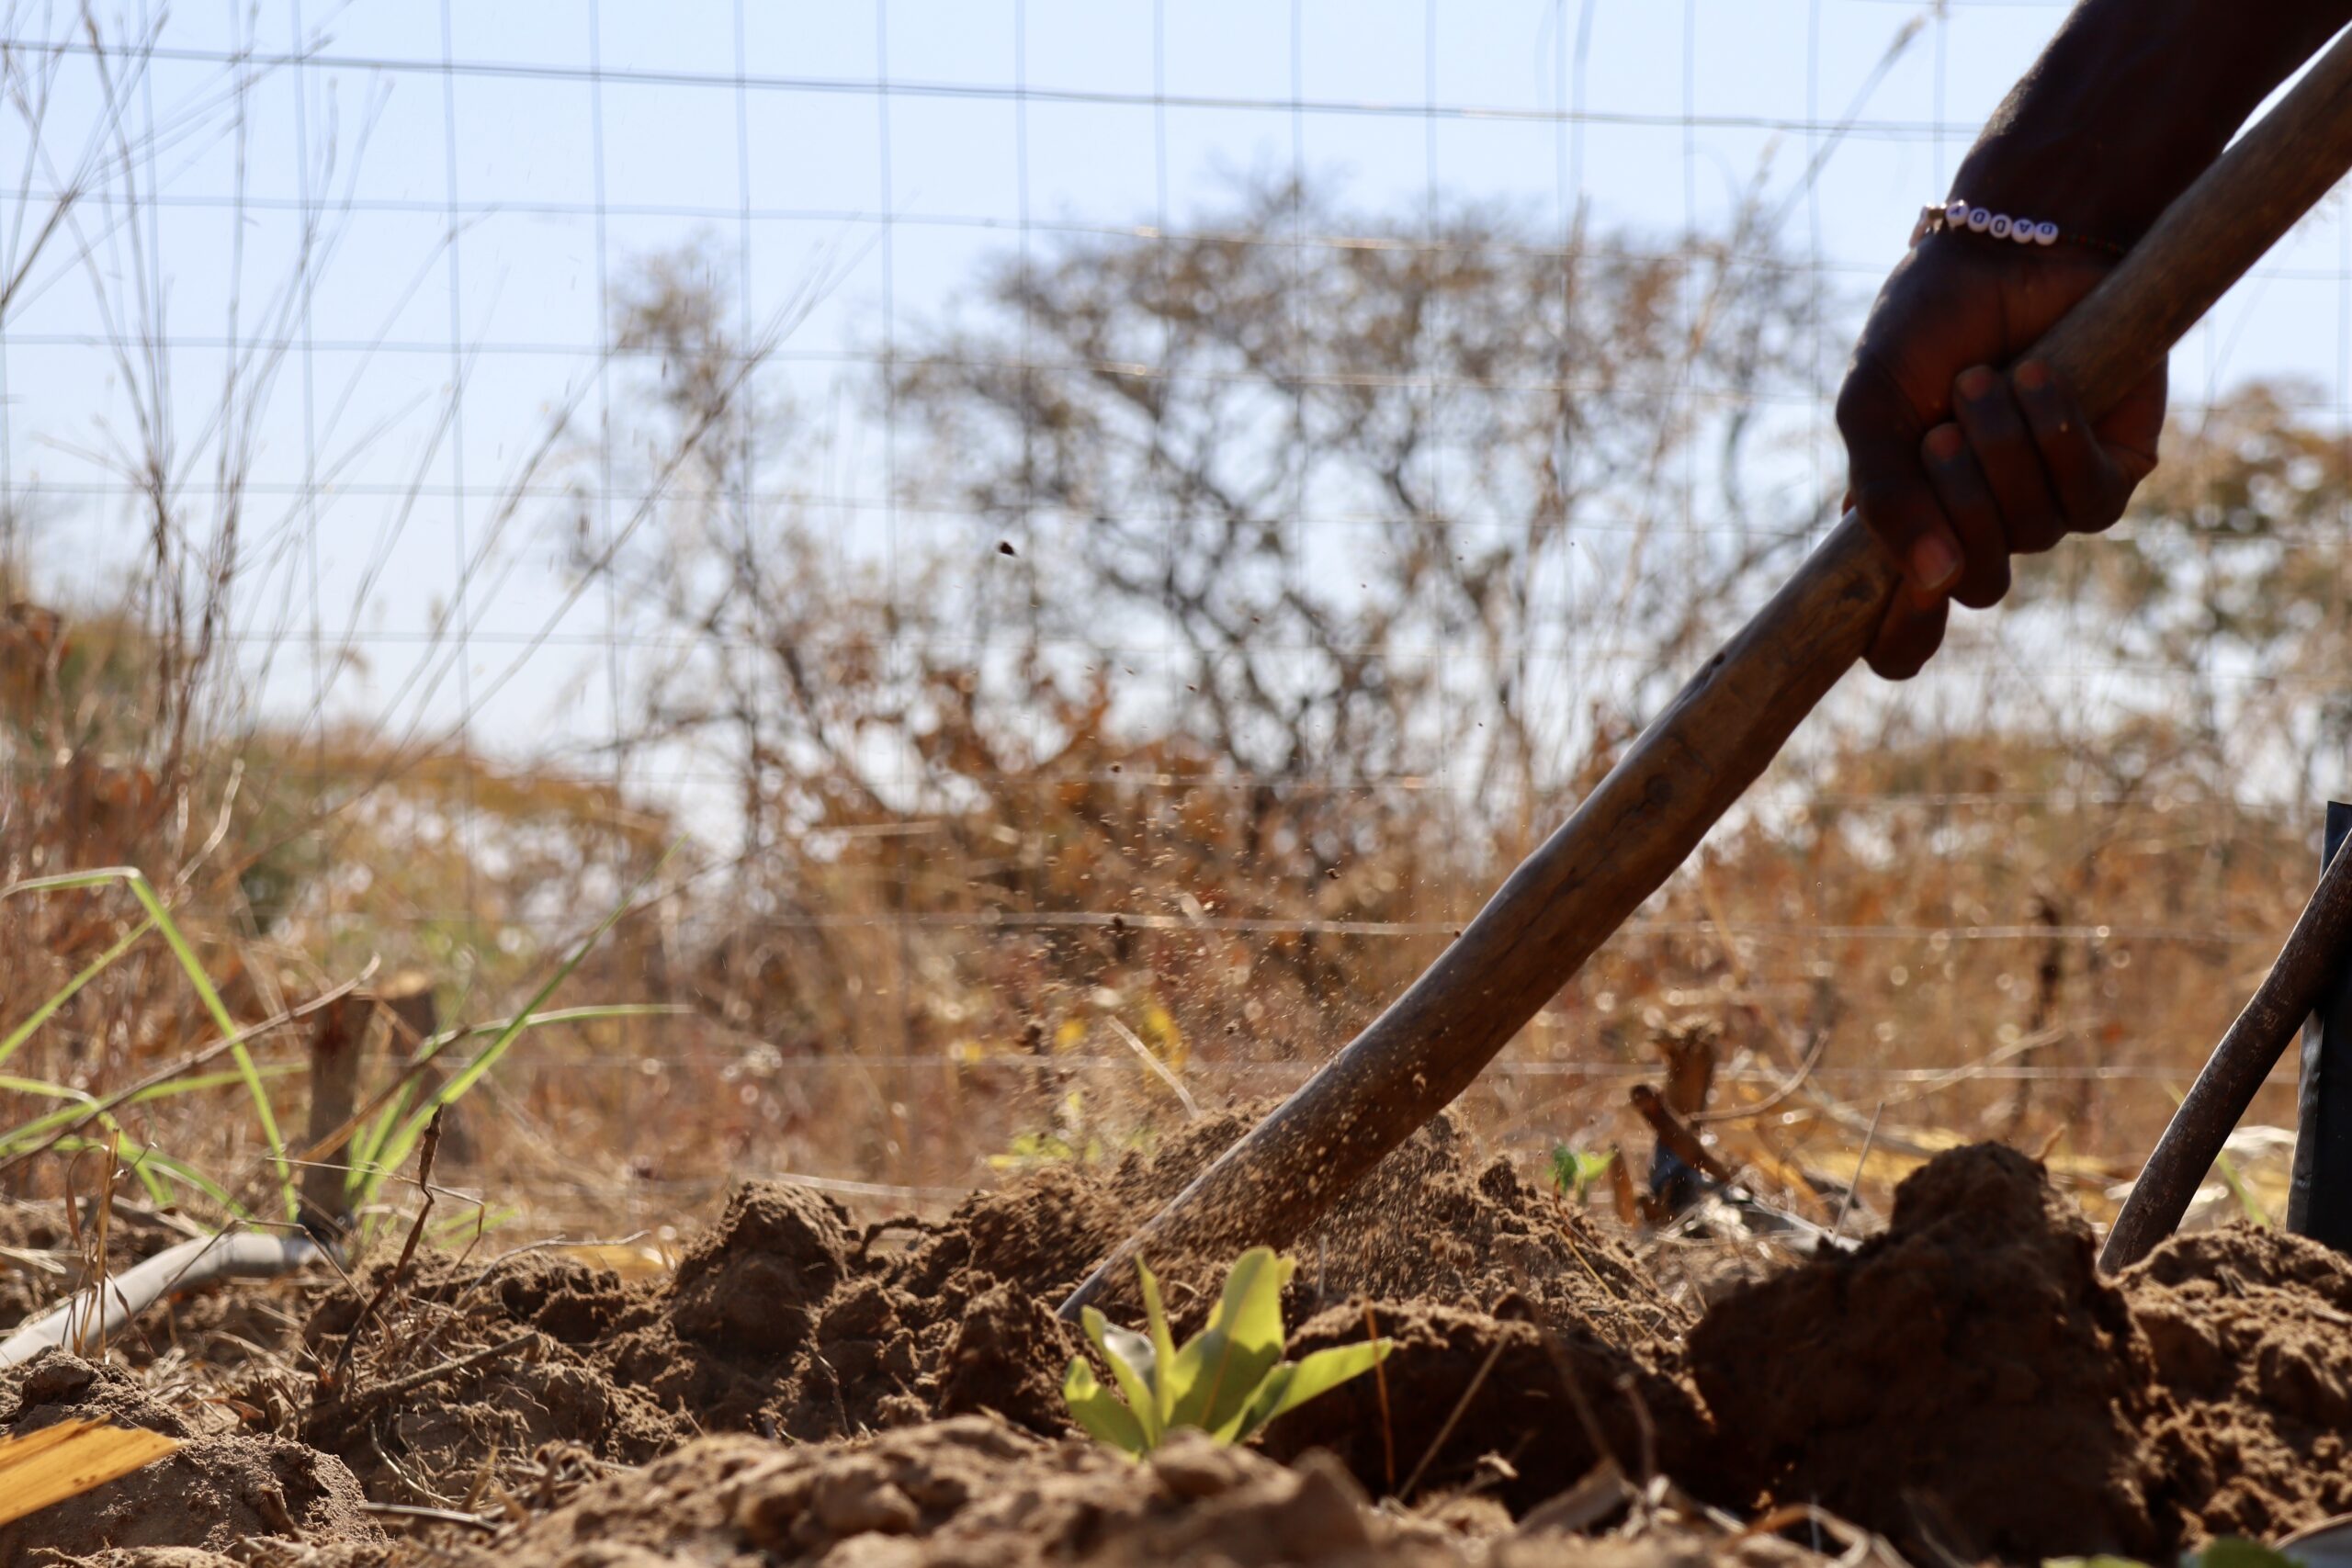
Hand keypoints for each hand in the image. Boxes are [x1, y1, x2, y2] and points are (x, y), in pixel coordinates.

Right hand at [1835, 233, 2165, 678]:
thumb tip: (1933, 584)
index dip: (1900, 643)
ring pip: (2030, 535)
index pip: (1907, 631)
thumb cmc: (1927, 327)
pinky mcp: (2114, 471)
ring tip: (1986, 380)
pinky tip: (2039, 379)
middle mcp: (1981, 527)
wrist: (2008, 247)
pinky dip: (2056, 436)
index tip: (1891, 626)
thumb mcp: (1872, 410)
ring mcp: (2047, 505)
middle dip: (1953, 502)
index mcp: (1913, 525)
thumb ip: (1883, 498)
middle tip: (1941, 426)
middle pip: (1974, 584)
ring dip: (2001, 453)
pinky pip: (2088, 500)